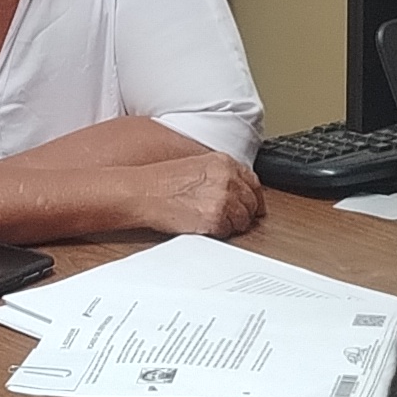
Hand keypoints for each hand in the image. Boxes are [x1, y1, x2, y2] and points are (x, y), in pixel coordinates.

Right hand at [128, 151, 262, 238]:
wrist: (142, 192)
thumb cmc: (160, 181)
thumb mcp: (196, 166)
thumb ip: (220, 176)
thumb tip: (236, 191)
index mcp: (223, 162)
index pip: (253, 183)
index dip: (254, 198)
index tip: (254, 207)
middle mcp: (227, 179)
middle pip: (251, 203)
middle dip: (244, 213)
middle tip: (231, 219)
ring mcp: (223, 199)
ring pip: (243, 220)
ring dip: (232, 224)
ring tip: (212, 221)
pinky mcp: (215, 219)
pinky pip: (228, 232)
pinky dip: (220, 233)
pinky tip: (204, 226)